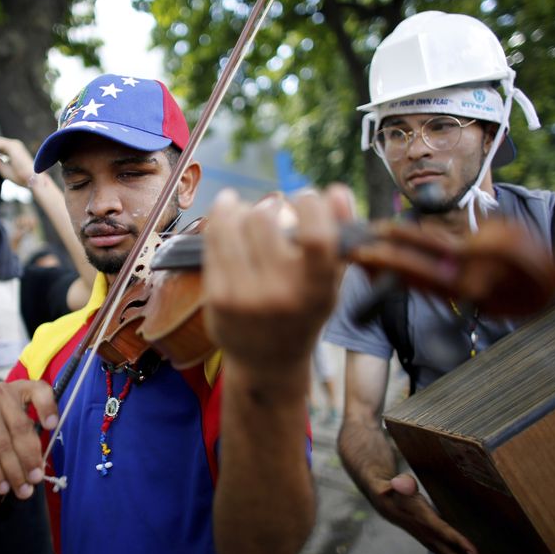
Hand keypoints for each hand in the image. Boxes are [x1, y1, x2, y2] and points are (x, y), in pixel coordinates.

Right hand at [0, 380, 58, 499]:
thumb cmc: (3, 423)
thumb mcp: (20, 421)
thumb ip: (32, 437)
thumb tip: (39, 469)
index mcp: (23, 389)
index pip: (39, 391)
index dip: (47, 407)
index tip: (52, 426)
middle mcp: (3, 393)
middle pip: (20, 427)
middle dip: (30, 457)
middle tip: (36, 479)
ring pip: (3, 445)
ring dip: (14, 472)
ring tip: (23, 490)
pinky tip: (3, 486)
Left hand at [202, 188, 345, 376]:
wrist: (268, 361)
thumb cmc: (304, 312)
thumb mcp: (330, 282)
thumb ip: (340, 236)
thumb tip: (337, 192)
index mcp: (317, 291)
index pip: (316, 235)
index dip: (311, 204)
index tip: (306, 198)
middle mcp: (280, 295)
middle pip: (265, 219)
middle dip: (271, 206)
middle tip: (274, 212)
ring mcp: (244, 297)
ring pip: (235, 222)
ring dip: (242, 209)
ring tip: (249, 215)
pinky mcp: (217, 296)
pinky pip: (213, 238)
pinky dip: (221, 217)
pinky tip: (229, 213)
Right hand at [376, 473, 480, 553]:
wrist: (386, 503)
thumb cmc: (394, 492)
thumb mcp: (396, 485)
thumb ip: (402, 484)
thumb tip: (404, 483)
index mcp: (423, 519)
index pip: (443, 532)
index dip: (458, 542)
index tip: (474, 553)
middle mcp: (427, 533)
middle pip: (449, 553)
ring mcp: (429, 540)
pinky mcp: (432, 541)